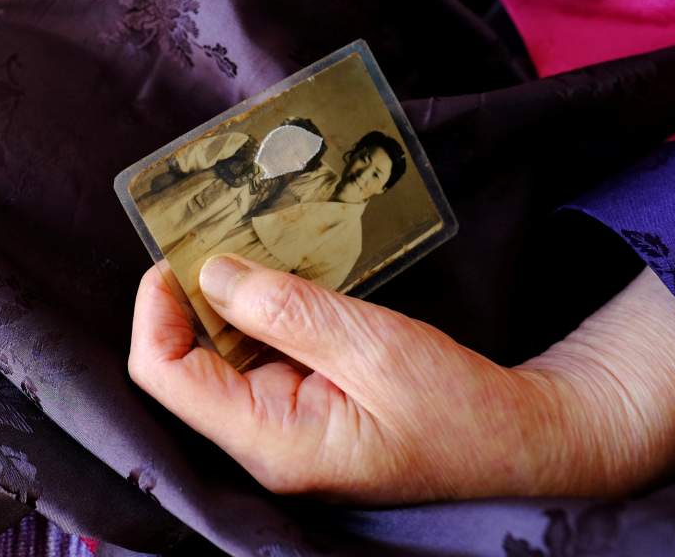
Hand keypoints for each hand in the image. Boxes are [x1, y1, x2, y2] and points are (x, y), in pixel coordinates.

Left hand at [129, 257, 674, 502]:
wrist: (518, 440)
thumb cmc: (458, 408)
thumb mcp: (375, 347)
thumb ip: (288, 311)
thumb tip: (211, 273)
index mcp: (270, 439)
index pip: (165, 374)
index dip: (156, 309)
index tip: (178, 253)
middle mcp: (261, 439)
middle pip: (184, 360)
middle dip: (192, 294)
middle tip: (218, 233)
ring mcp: (279, 426)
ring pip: (218, 352)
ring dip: (228, 298)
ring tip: (251, 245)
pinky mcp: (300, 408)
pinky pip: (257, 354)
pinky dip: (262, 311)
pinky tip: (282, 277)